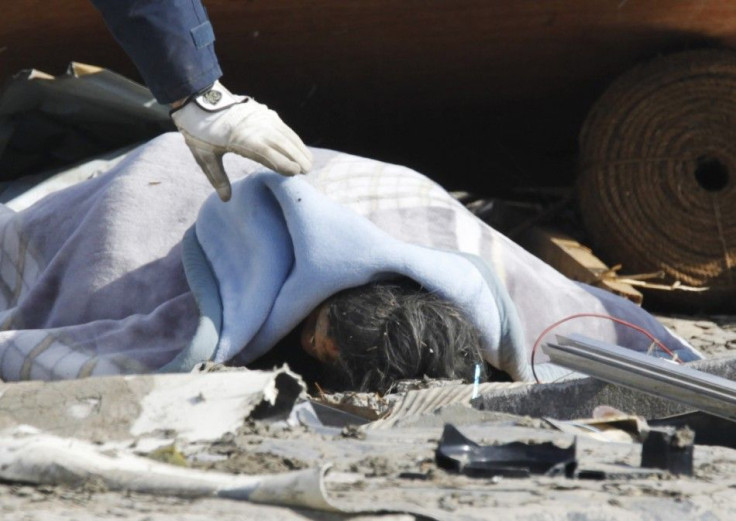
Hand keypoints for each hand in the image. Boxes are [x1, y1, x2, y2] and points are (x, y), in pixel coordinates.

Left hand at [171, 81, 312, 200]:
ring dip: (299, 148)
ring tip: (308, 163)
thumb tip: (226, 199)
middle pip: (283, 145)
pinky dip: (293, 138)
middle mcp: (256, 127)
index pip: (268, 154)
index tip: (296, 173)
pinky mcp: (265, 113)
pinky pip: (283, 128)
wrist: (199, 98)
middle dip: (297, 158)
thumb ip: (217, 178)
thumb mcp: (204, 156)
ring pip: (287, 135)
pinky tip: (298, 148)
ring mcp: (262, 118)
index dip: (284, 164)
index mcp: (242, 139)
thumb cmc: (199, 130)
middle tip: (308, 173)